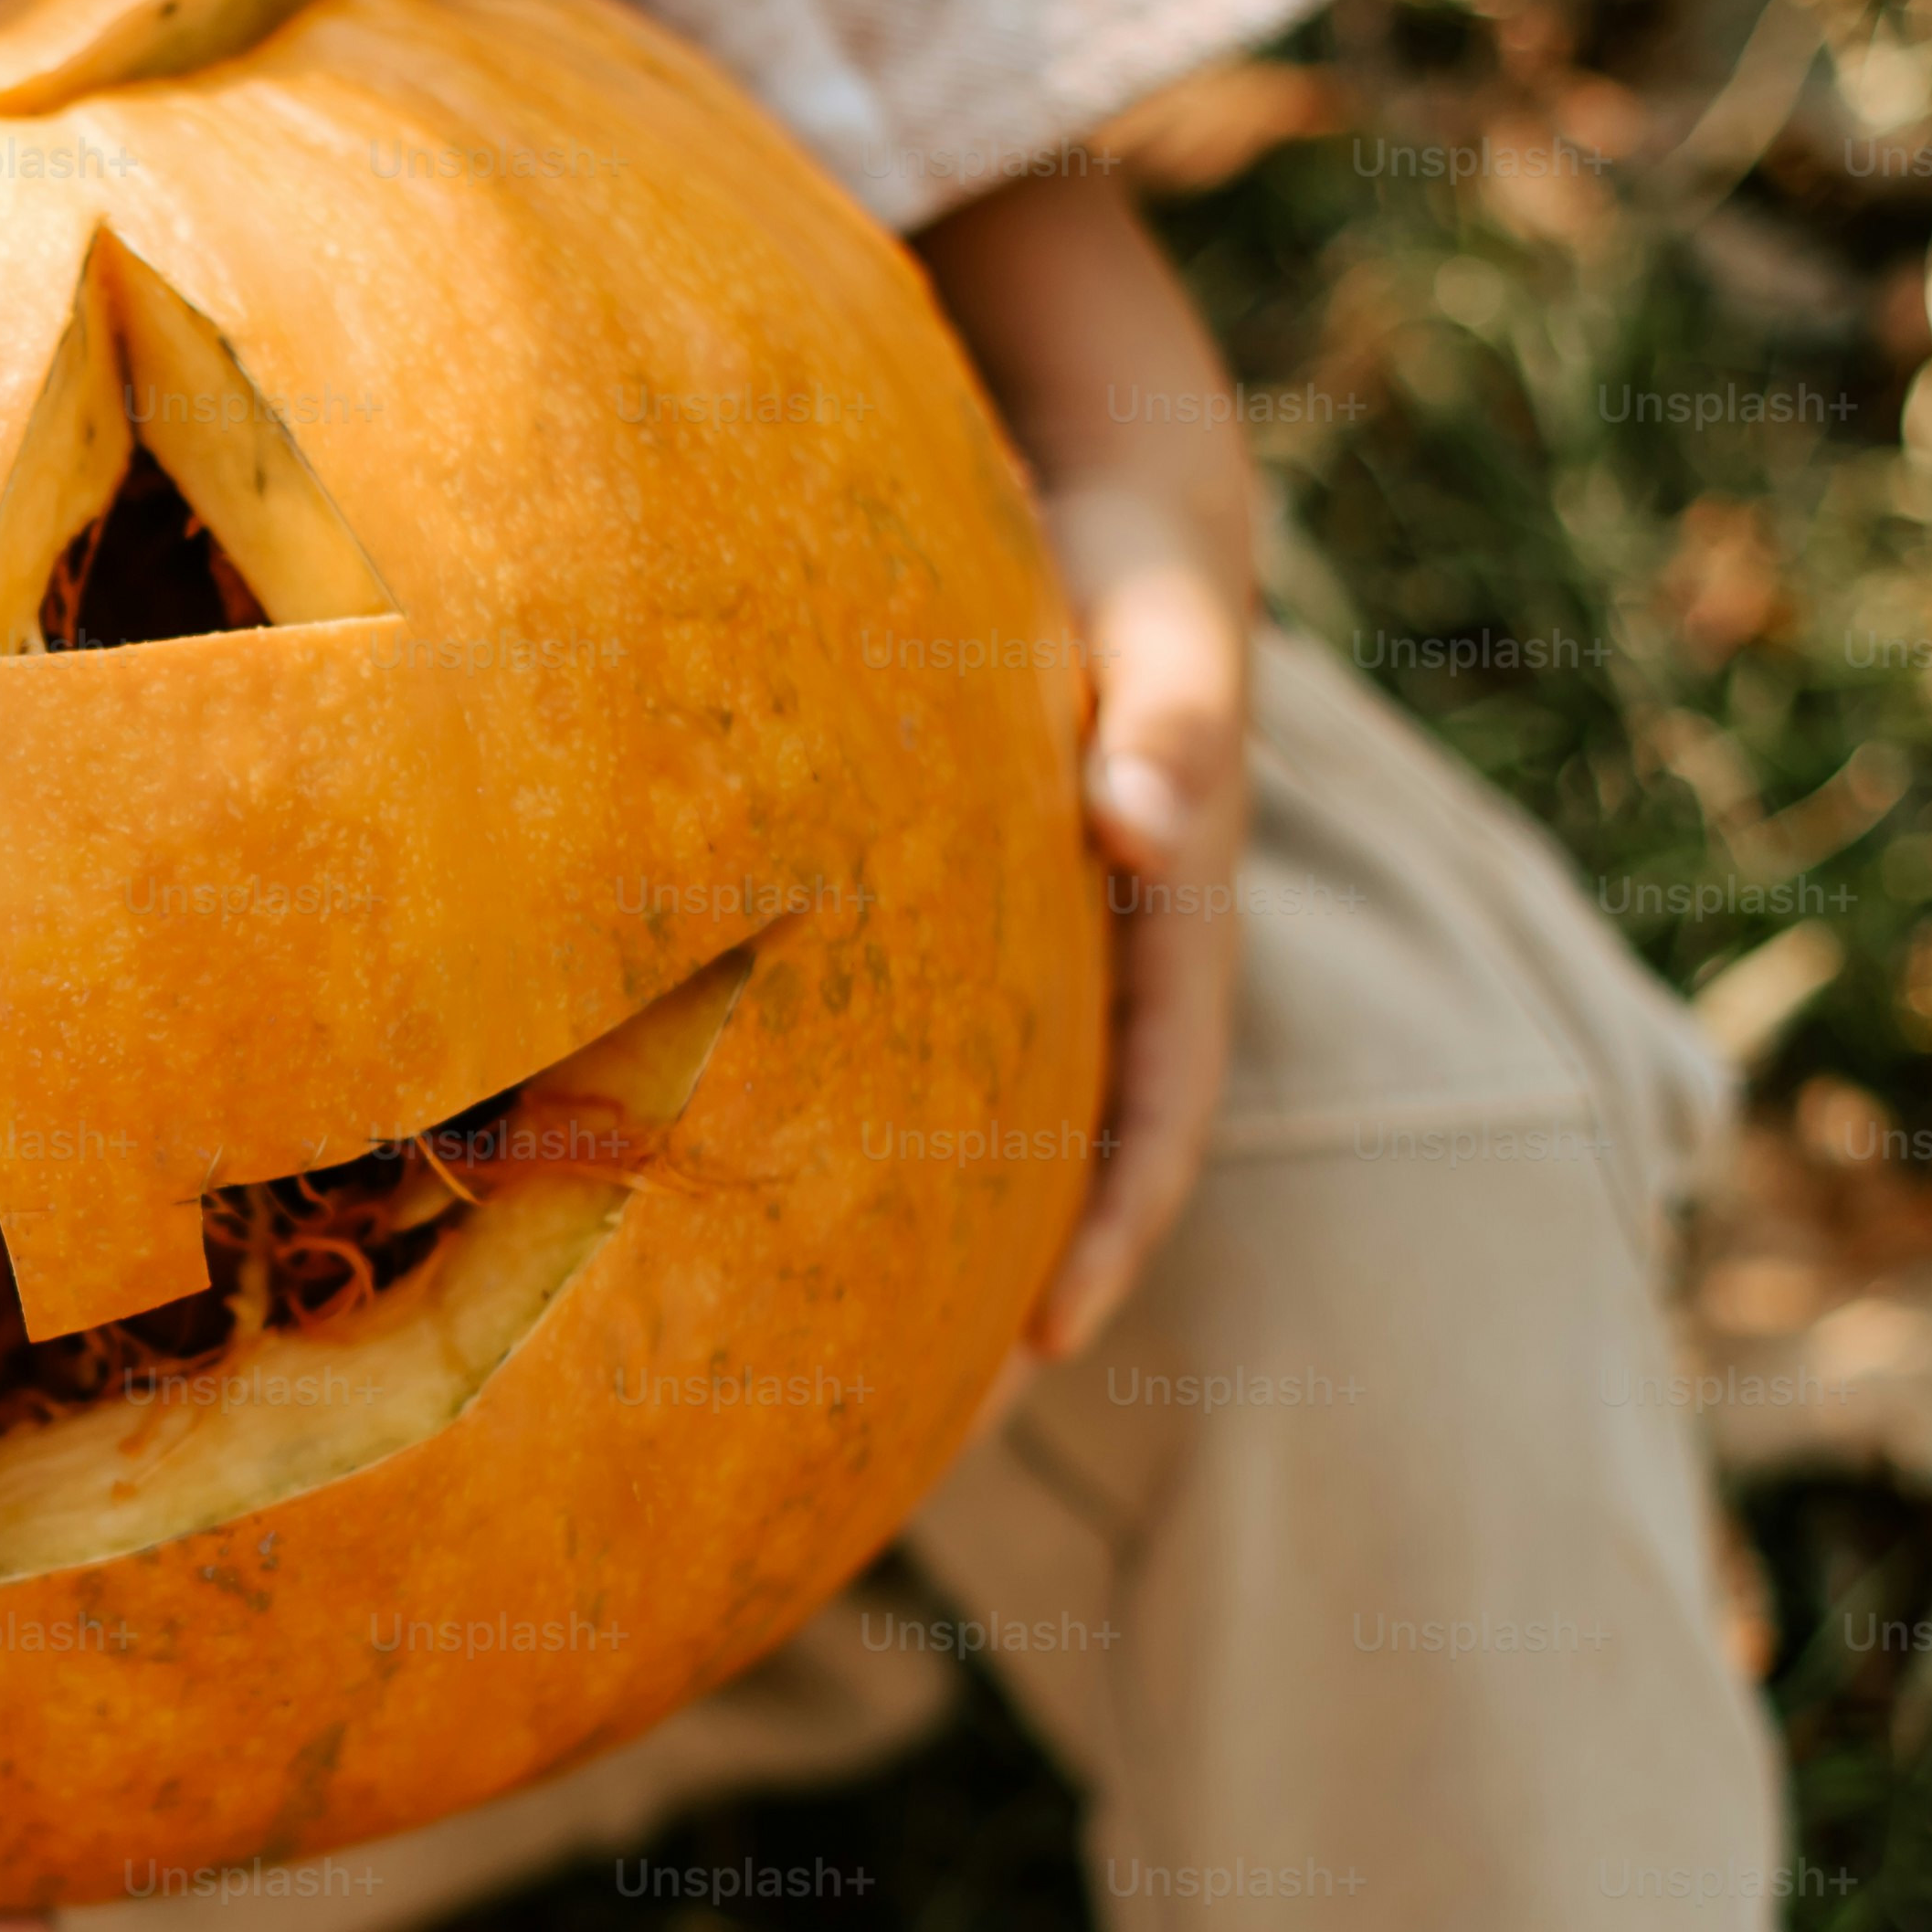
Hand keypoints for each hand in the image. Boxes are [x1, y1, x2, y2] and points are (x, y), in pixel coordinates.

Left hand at [908, 164, 1262, 1361]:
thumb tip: (1136, 825)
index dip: (1113, 1228)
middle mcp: (1110, 956)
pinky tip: (760, 1193)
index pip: (1159, 1108)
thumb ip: (1165, 711)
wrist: (1089, 496)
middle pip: (1071, 1157)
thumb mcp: (1156, 613)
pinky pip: (925, 1049)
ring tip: (813, 1373)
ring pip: (991, 1122)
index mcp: (1171, 916)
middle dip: (1009, 1290)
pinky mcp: (962, 916)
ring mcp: (1039, 947)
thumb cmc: (1122, 557)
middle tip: (913, 1435)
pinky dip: (874, 1131)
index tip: (1046, 1341)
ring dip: (932, 1240)